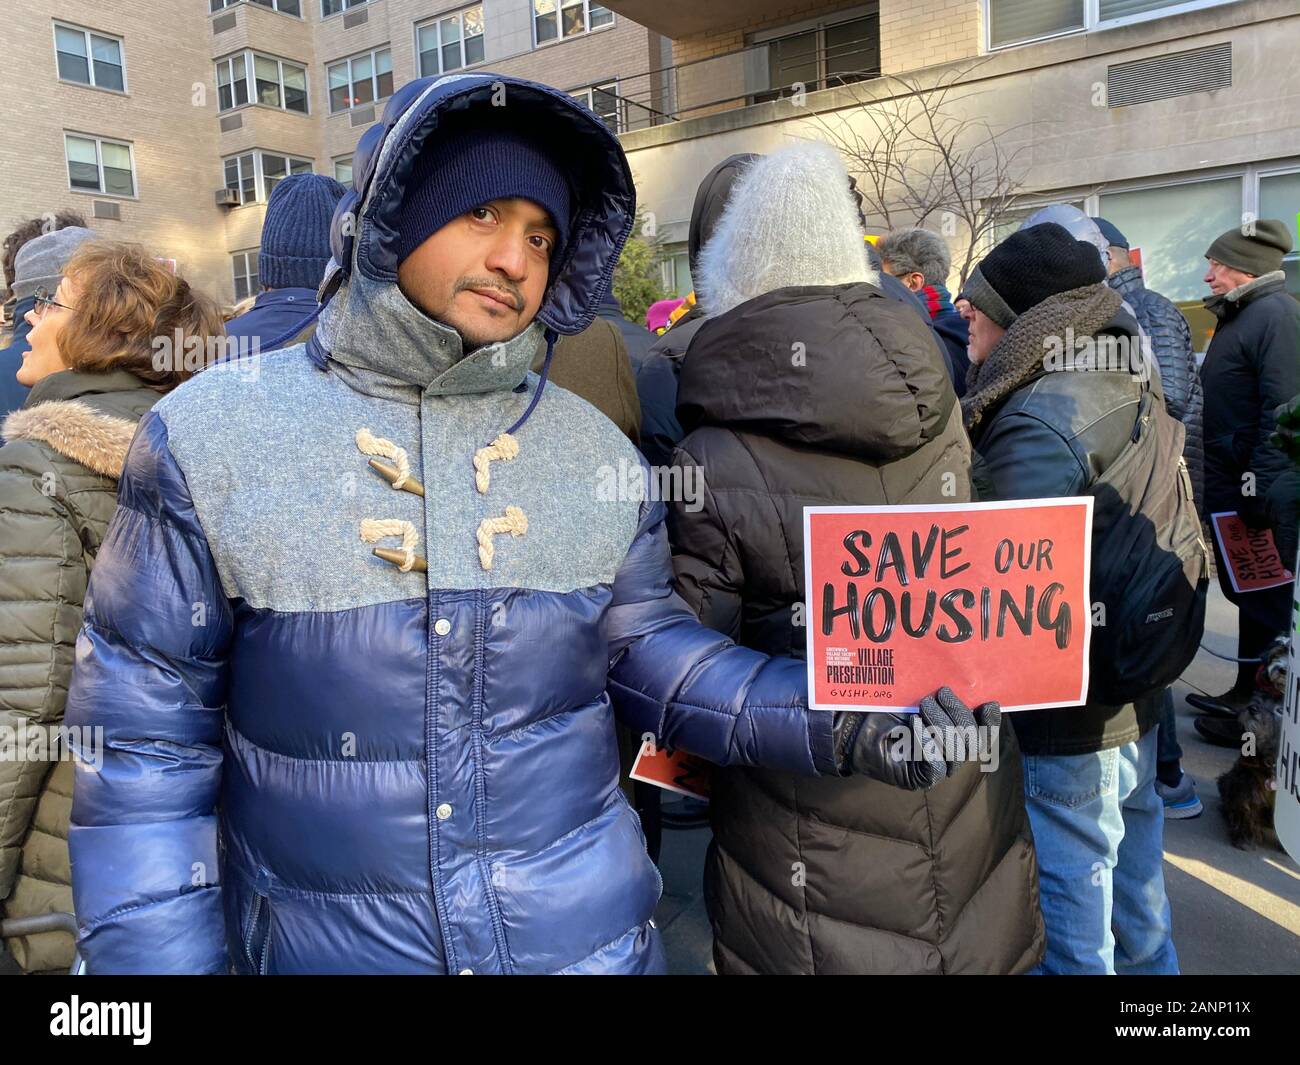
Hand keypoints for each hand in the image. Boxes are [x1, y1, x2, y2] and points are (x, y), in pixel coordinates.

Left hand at [833, 687, 1000, 790]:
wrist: (855, 725)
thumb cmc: (889, 708)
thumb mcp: (920, 696)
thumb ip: (945, 696)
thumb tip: (969, 686)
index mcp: (957, 736)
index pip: (984, 735)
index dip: (991, 722)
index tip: (988, 703)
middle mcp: (951, 756)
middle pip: (972, 741)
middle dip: (959, 713)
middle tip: (940, 692)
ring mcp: (936, 769)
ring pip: (955, 751)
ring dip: (941, 724)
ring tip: (923, 705)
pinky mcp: (919, 779)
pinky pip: (935, 765)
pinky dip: (927, 742)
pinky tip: (915, 724)